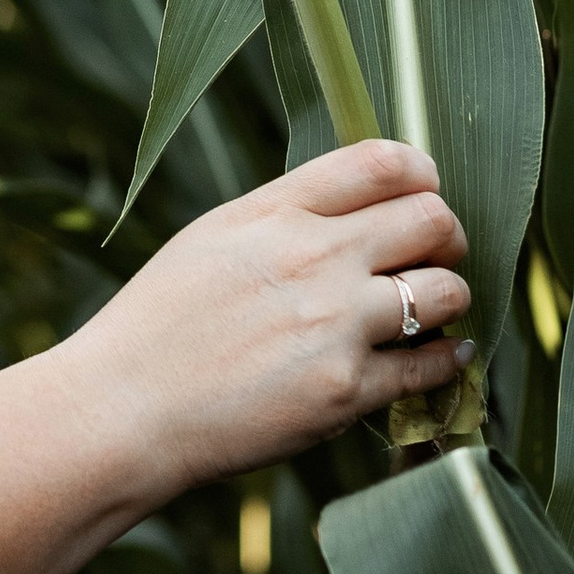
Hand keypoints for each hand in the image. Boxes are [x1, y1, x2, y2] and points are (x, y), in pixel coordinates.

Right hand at [78, 137, 474, 489]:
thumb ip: (283, 215)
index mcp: (276, 212)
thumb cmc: (158, 325)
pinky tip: (443, 357)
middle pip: (431, 219)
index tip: (424, 190)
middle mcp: (314, 258)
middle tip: (435, 254)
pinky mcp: (345, 389)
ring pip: (447, 290)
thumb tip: (353, 208)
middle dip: (445, 235)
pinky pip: (431, 366)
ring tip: (432, 310)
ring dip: (450, 297)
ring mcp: (334, 324)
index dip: (420, 173)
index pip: (383, 163)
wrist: (123, 409)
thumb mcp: (211, 238)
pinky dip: (447, 360)